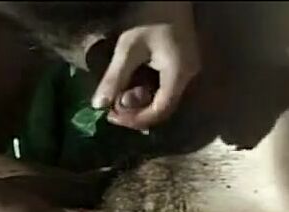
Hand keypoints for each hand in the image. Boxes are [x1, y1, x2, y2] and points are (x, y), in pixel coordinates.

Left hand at [92, 1, 199, 129]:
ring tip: (120, 95)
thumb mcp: (128, 47)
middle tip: (113, 105)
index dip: (136, 120)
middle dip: (136, 111)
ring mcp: (189, 72)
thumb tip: (98, 105)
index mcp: (179, 75)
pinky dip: (148, 91)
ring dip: (141, 101)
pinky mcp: (184, 65)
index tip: (112, 117)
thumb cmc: (150, 15)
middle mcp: (189, 78)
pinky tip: (133, 85)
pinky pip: (166, 87)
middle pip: (163, 108)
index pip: (160, 111)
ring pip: (164, 98)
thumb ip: (115, 78)